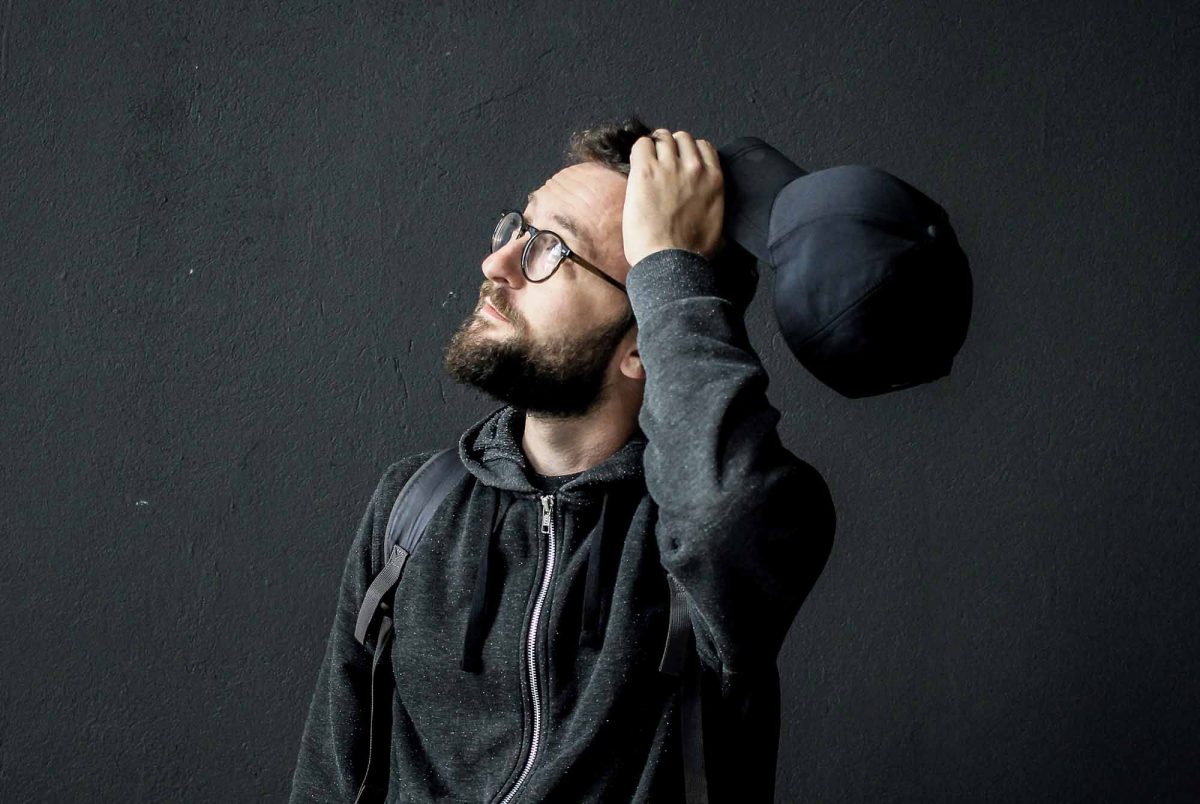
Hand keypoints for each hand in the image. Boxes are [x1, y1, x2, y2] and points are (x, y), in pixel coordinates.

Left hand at [622, 129, 724, 266]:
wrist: (670, 261)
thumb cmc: (693, 253)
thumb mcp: (719, 227)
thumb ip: (716, 206)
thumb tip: (713, 209)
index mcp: (714, 179)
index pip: (704, 147)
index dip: (690, 152)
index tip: (681, 162)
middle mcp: (694, 168)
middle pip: (682, 138)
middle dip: (672, 147)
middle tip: (661, 162)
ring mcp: (670, 167)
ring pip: (662, 137)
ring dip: (655, 147)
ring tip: (648, 163)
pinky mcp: (646, 171)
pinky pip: (642, 144)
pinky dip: (639, 150)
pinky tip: (637, 165)